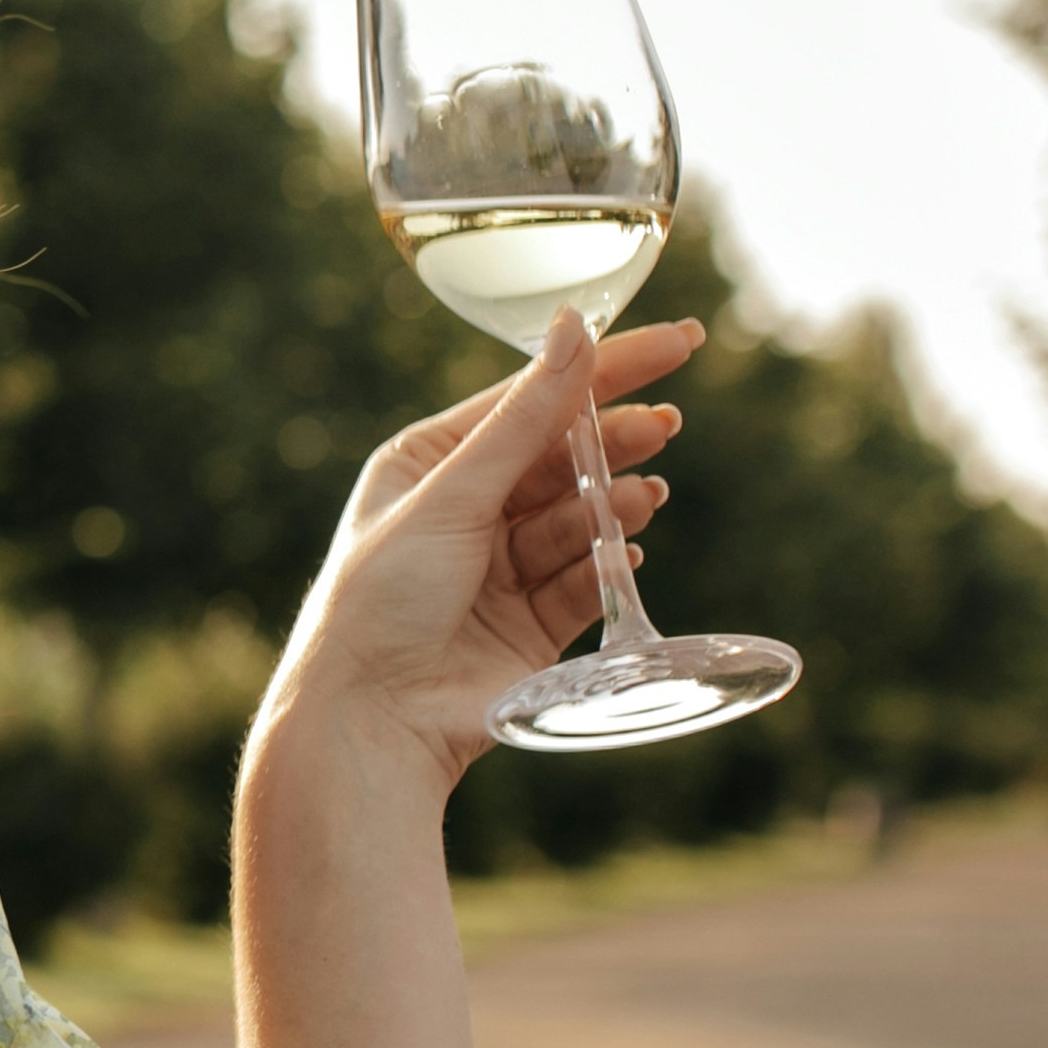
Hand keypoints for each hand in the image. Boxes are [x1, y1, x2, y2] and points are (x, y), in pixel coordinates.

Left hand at [257, 310, 703, 792]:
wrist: (370, 720)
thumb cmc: (382, 597)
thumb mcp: (452, 495)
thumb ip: (524, 419)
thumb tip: (576, 327)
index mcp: (429, 462)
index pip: (530, 398)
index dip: (604, 369)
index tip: (677, 343)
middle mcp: (465, 510)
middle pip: (561, 457)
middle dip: (615, 439)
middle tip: (667, 423)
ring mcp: (500, 569)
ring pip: (578, 518)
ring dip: (614, 503)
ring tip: (646, 494)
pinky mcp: (531, 625)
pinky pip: (584, 581)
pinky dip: (608, 564)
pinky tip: (626, 552)